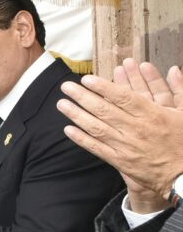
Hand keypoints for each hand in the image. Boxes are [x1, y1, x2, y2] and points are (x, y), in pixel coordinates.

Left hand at [58, 59, 182, 210]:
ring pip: (96, 127)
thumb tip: (174, 70)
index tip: (87, 79)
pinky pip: (97, 148)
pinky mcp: (121, 161)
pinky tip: (68, 129)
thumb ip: (179, 90)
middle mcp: (136, 128)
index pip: (123, 96)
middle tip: (66, 87)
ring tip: (61, 104)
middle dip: (82, 96)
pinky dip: (81, 139)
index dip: (102, 87)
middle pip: (104, 109)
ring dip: (76, 114)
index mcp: (152, 114)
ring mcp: (126, 146)